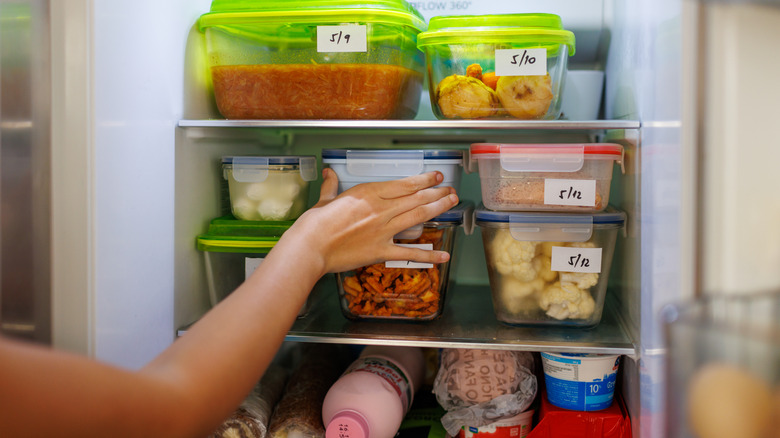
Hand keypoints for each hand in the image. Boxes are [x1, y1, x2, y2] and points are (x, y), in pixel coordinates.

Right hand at [282, 168, 458, 275]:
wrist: (311, 246)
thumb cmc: (315, 223)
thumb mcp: (325, 200)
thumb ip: (331, 186)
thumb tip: (329, 173)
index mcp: (368, 193)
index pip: (404, 184)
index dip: (424, 180)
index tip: (437, 177)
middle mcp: (380, 209)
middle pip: (415, 198)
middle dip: (437, 193)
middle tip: (451, 191)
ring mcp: (383, 230)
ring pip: (417, 216)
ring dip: (437, 209)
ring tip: (452, 204)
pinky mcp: (381, 251)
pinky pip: (409, 253)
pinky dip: (428, 255)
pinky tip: (443, 256)